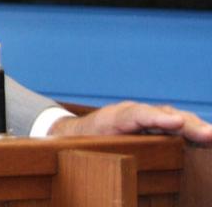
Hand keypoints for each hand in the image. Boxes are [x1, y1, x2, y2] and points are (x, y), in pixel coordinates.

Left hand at [49, 101, 211, 144]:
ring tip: (211, 137)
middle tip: (208, 134)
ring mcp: (145, 118)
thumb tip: (99, 162)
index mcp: (113, 118)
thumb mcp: (83, 146)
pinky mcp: (155, 126)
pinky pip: (176, 126)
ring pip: (173, 118)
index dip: (156, 118)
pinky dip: (192, 132)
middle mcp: (133, 113)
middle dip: (186, 124)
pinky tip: (207, 139)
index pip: (136, 115)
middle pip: (163, 115)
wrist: (78, 132)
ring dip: (194, 128)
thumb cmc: (83, 142)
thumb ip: (96, 151)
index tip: (174, 122)